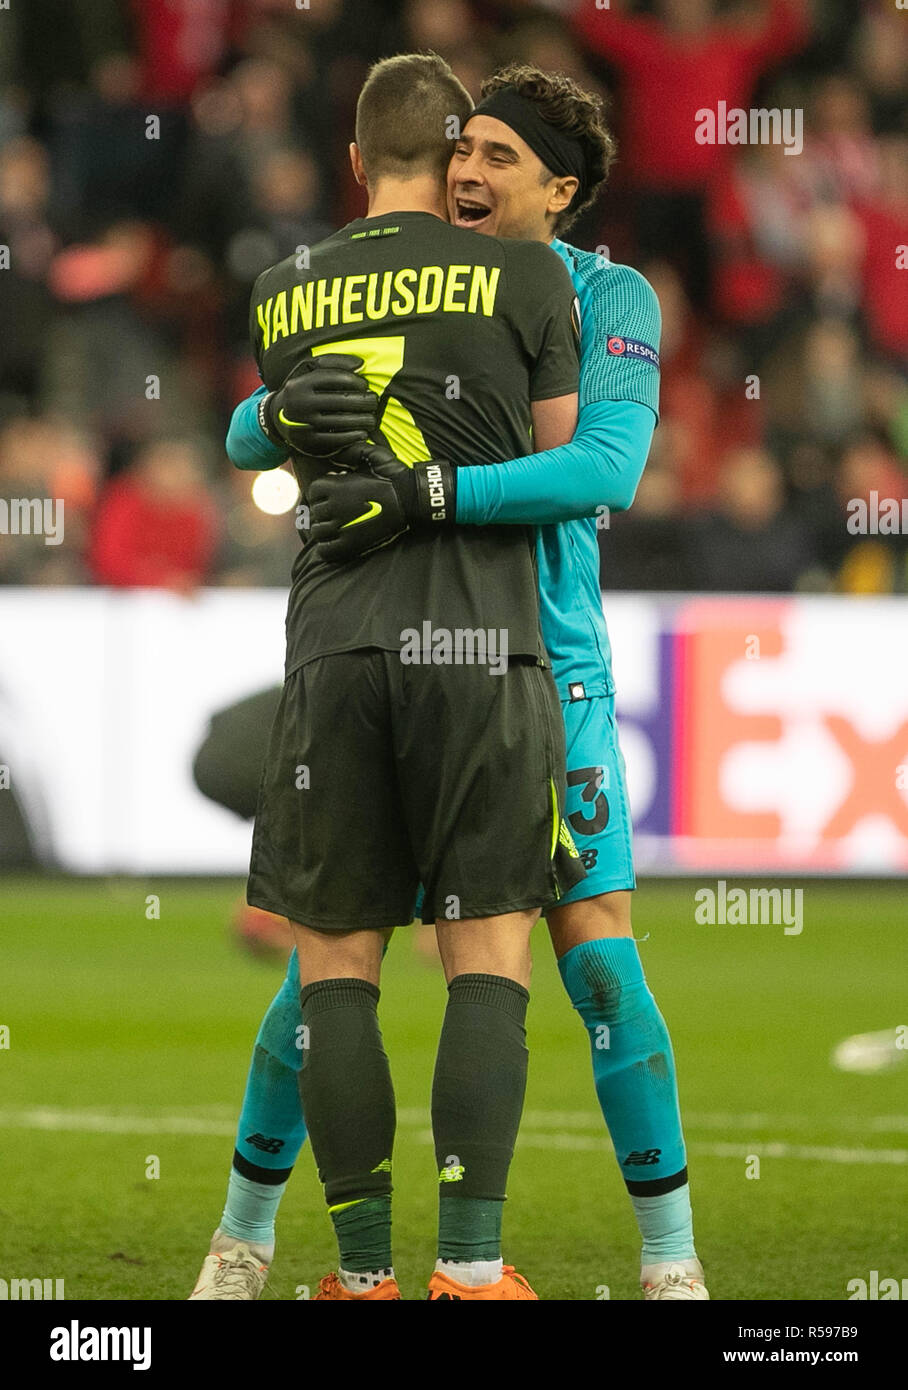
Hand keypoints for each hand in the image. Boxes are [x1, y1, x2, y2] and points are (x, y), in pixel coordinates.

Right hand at [260, 355, 377, 459]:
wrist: (276, 419)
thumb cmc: (302, 391)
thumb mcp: (308, 371)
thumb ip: (333, 363)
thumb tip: (361, 365)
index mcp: (301, 383)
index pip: (336, 378)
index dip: (356, 382)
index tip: (364, 386)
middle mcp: (301, 403)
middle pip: (342, 401)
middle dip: (364, 401)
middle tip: (373, 402)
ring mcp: (304, 425)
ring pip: (342, 421)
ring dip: (363, 420)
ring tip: (371, 418)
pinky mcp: (310, 443)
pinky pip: (337, 440)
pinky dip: (354, 436)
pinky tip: (363, 433)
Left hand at [309, 444, 455, 561]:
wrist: (410, 499)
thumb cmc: (393, 476)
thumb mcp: (371, 454)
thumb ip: (348, 452)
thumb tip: (332, 453)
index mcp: (334, 485)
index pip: (312, 491)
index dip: (322, 494)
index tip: (334, 495)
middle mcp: (334, 505)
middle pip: (314, 512)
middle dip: (324, 511)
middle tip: (340, 511)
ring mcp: (341, 526)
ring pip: (318, 532)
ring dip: (325, 530)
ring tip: (339, 526)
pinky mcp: (351, 544)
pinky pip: (326, 551)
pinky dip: (327, 548)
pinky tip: (337, 543)